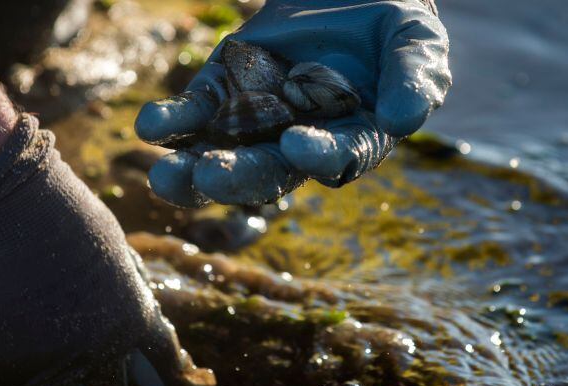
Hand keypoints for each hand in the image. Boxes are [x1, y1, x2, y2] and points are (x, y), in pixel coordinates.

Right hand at [0, 116, 211, 385]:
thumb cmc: (54, 210)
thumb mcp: (113, 249)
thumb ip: (129, 294)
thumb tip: (145, 325)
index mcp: (131, 322)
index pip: (160, 376)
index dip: (154, 381)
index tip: (145, 383)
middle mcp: (94, 354)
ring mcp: (43, 368)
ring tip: (45, 385)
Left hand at [135, 0, 450, 206]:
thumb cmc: (390, 27)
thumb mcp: (416, 44)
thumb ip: (415, 79)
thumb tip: (403, 121)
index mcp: (351, 141)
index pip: (336, 157)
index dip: (318, 155)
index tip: (298, 145)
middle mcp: (299, 144)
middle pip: (268, 171)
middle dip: (239, 176)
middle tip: (212, 175)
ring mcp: (255, 122)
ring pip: (221, 155)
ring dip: (191, 172)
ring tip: (163, 178)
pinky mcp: (222, 94)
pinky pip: (193, 115)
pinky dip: (171, 123)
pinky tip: (151, 125)